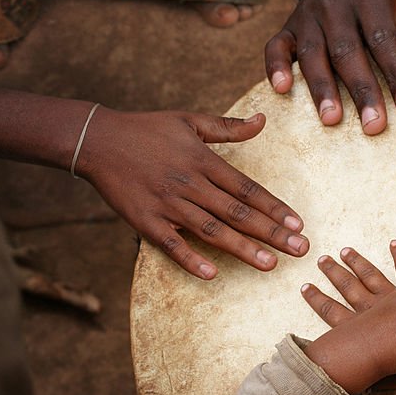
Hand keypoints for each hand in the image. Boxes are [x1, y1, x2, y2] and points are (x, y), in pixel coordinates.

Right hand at [77, 108, 306, 279]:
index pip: (248, 188)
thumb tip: (263, 120)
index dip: (274, 207)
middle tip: (300, 249)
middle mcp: (190, 184)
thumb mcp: (189, 121)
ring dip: (243, 249)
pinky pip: (170, 243)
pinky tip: (212, 274)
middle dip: (272, 233)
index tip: (298, 223)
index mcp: (204, 161)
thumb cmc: (146, 129)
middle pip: (238, 212)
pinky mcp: (144, 220)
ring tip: (270, 264)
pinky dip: (190, 259)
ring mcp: (167, 204)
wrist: (95, 140)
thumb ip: (228, 127)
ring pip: (212, 230)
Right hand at [265, 0, 395, 134]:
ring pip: (312, 54)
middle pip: (348, 51)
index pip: (384, 37)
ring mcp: (309, 14)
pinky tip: (282, 91)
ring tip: (333, 121)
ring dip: (321, 88)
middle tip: (375, 127)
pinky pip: (276, 46)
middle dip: (362, 90)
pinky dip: (275, 67)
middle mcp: (335, 2)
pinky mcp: (290, 25)